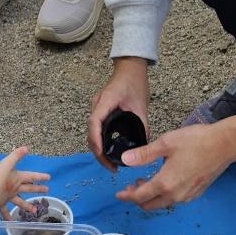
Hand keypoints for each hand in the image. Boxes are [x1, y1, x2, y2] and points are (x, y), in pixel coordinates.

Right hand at [0, 147, 50, 217]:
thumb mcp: (7, 162)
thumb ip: (16, 155)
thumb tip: (26, 148)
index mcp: (18, 178)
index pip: (31, 176)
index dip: (40, 176)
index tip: (49, 178)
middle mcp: (15, 188)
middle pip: (28, 188)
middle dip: (37, 189)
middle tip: (47, 190)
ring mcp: (9, 196)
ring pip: (20, 201)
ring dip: (27, 206)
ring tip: (34, 211)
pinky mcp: (1, 202)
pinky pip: (4, 211)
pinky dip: (6, 216)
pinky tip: (9, 222)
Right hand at [88, 57, 149, 171]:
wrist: (130, 67)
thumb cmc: (136, 82)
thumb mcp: (141, 105)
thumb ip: (142, 124)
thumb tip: (144, 145)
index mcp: (106, 101)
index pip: (95, 123)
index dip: (96, 141)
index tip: (103, 155)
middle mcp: (97, 105)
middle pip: (91, 132)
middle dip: (98, 152)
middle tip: (111, 167)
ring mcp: (96, 107)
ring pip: (92, 133)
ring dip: (97, 149)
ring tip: (109, 163)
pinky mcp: (99, 110)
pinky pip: (96, 129)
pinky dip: (99, 141)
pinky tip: (108, 151)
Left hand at [115, 122, 235, 210]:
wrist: (225, 145)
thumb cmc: (197, 141)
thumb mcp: (166, 143)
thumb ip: (144, 154)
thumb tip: (125, 159)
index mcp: (165, 183)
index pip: (140, 196)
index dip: (126, 196)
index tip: (119, 194)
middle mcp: (175, 194)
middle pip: (150, 205)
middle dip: (137, 199)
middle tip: (130, 187)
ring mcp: (187, 195)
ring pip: (163, 203)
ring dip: (151, 196)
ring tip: (145, 181)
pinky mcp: (196, 193)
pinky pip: (175, 200)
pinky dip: (164, 195)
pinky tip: (164, 181)